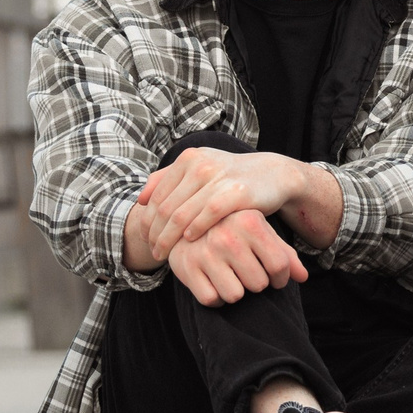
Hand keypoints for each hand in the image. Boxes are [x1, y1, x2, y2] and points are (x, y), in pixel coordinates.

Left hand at [139, 149, 305, 258]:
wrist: (272, 175)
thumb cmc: (230, 177)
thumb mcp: (200, 169)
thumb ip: (168, 179)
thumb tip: (140, 198)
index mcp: (188, 158)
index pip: (156, 195)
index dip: (146, 220)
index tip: (144, 238)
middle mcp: (201, 165)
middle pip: (166, 208)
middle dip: (155, 234)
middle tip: (152, 251)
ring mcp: (219, 177)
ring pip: (182, 215)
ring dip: (169, 239)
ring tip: (164, 254)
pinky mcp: (237, 192)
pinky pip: (207, 216)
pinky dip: (194, 230)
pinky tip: (188, 241)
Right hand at [169, 207, 309, 305]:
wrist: (185, 220)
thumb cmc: (232, 228)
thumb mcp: (260, 232)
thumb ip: (284, 253)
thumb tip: (304, 277)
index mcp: (250, 222)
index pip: (280, 265)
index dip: (281, 278)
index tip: (275, 278)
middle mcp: (228, 236)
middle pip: (258, 284)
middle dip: (256, 283)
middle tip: (247, 272)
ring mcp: (205, 252)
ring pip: (235, 295)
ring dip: (236, 291)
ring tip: (230, 276)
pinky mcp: (187, 268)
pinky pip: (211, 299)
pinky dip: (215, 297)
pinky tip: (214, 282)